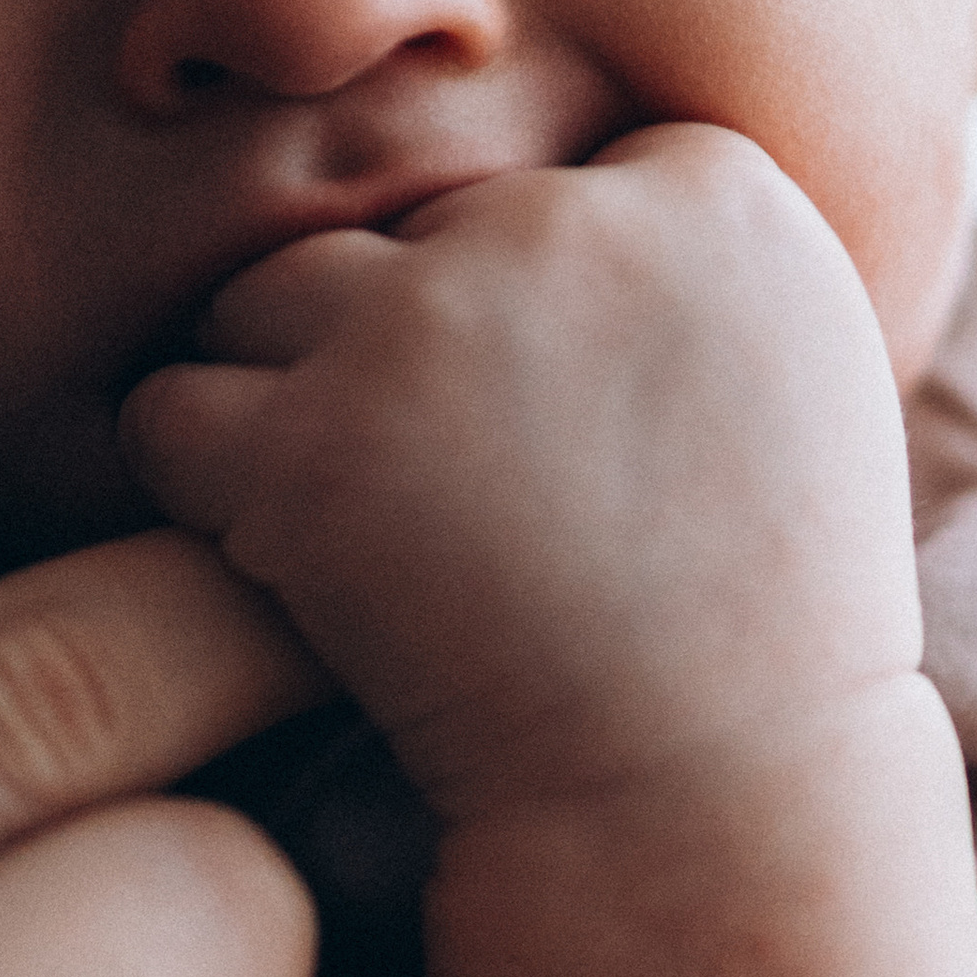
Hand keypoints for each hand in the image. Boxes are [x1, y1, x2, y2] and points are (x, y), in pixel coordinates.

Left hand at [122, 127, 923, 821]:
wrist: (711, 799)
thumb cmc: (765, 616)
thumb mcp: (806, 372)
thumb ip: (689, 254)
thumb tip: (563, 180)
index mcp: (717, 192)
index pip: (553, 177)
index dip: (541, 312)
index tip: (580, 431)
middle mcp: (569, 222)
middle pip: (403, 232)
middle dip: (410, 355)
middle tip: (476, 509)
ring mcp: (429, 323)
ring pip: (266, 298)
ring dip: (287, 407)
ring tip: (386, 540)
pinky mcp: (307, 440)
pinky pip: (170, 415)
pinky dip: (205, 496)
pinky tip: (305, 574)